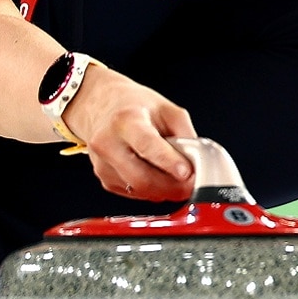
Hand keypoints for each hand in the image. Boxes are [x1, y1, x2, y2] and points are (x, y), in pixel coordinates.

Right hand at [64, 65, 196, 201]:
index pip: (147, 145)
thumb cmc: (132, 105)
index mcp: (126, 120)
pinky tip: (157, 177)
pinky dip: (151, 190)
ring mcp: (102, 163)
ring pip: (138, 189)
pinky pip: (133, 193)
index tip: (186, 172)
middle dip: (172, 186)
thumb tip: (198, 161)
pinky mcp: (103, 178)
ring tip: (177, 181)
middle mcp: (108, 142)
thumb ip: (185, 133)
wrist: (99, 105)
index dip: (168, 161)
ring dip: (164, 191)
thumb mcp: (165, 108)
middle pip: (142, 177)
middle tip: (191, 185)